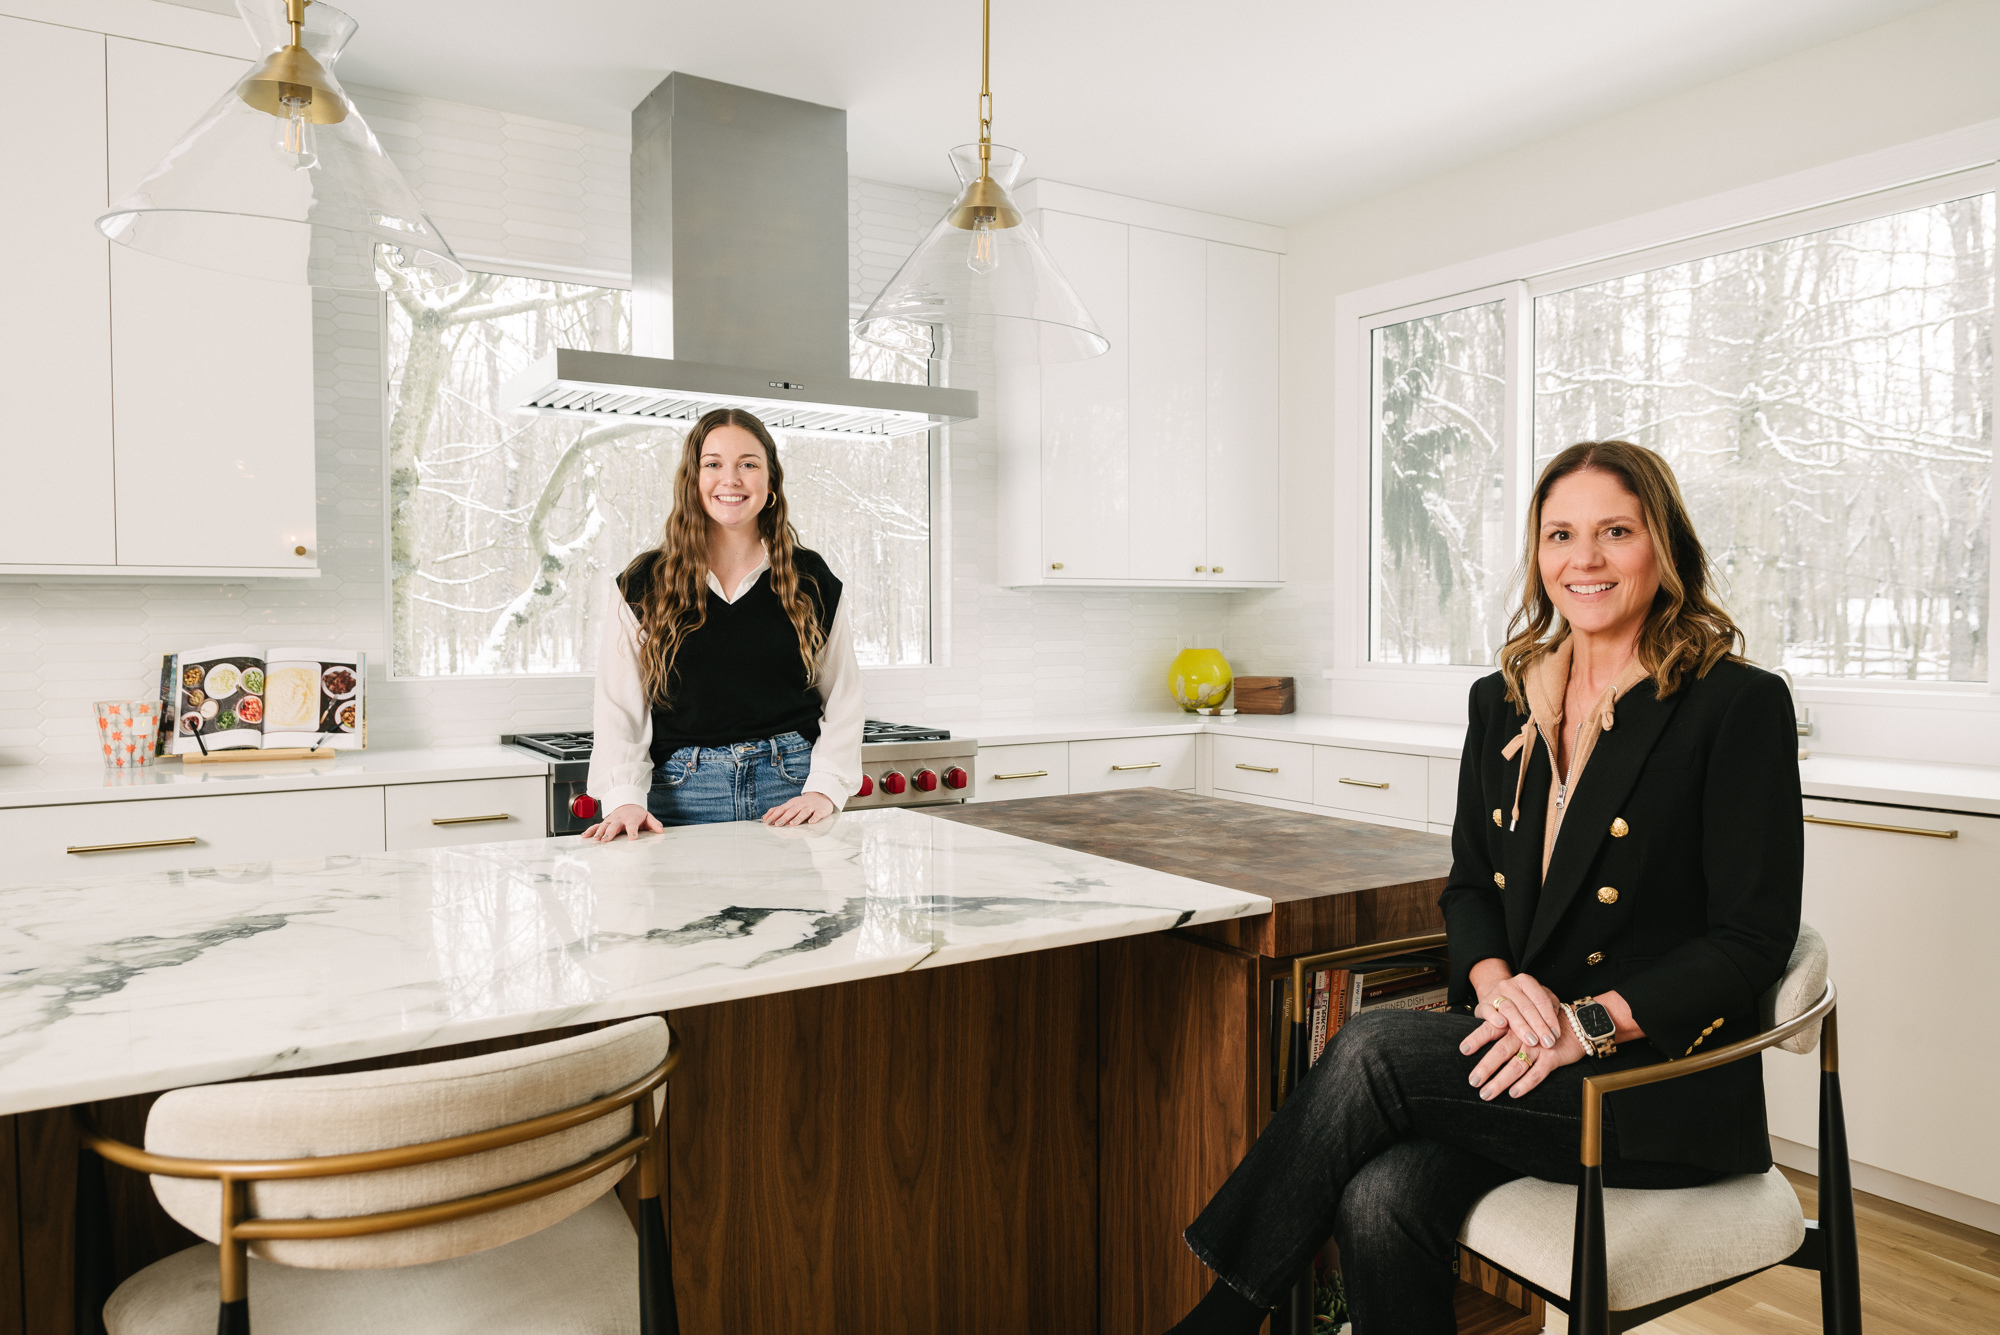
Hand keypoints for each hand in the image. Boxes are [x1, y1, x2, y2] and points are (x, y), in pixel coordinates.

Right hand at [581, 804, 662, 841]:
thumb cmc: (638, 813)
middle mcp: (620, 819)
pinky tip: (585, 837)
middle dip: (609, 832)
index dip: (632, 832)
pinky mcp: (605, 822)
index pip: (632, 826)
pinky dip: (590, 831)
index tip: (632, 838)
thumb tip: (661, 831)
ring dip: (599, 833)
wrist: (627, 803)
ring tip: (595, 840)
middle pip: (614, 826)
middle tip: (606, 839)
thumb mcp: (648, 817)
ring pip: (603, 826)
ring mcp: (611, 820)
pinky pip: (595, 826)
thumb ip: (654, 824)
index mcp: (631, 819)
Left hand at [762, 792, 835, 826]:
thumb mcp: (790, 805)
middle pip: (791, 811)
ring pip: (804, 812)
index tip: (767, 822)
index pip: (782, 809)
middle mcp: (800, 805)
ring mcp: (811, 807)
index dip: (774, 815)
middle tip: (777, 825)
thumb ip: (778, 810)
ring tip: (792, 824)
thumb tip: (764, 817)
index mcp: (792, 804)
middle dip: (784, 818)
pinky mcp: (820, 810)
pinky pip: (817, 814)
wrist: (822, 796)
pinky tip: (811, 822)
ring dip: (798, 818)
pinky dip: (814, 818)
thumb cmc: (803, 803)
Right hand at [1465, 959, 1564, 1050]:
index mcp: (1525, 981)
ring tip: (1532, 1041)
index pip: (1541, 999)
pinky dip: (1494, 1018)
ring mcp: (1494, 994)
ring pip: (1509, 1009)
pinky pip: (1488, 1010)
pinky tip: (1502, 1025)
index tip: (1556, 1035)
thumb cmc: (1524, 1002)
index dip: (1550, 1018)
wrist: (1496, 996)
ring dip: (1522, 1027)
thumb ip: (1550, 1009)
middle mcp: (1509, 985)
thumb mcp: (1539, 1001)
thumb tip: (1554, 1029)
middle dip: (1539, 1026)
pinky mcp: (1482, 1005)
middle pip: (1526, 1006)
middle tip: (1547, 1043)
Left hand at [1465, 1012, 1585, 1099]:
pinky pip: (1537, 1074)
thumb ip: (1505, 1028)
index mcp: (1513, 1024)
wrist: (1576, 1024)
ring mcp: (1538, 1047)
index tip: (1463, 1050)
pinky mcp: (1552, 1058)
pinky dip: (1525, 1084)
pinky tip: (1513, 1093)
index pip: (1491, 1029)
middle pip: (1501, 1051)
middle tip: (1473, 1081)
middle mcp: (1523, 1035)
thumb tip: (1479, 1040)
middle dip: (1485, 1067)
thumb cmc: (1543, 1025)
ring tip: (1486, 1093)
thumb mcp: (1523, 1021)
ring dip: (1500, 1081)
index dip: (1477, 1039)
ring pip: (1516, 1066)